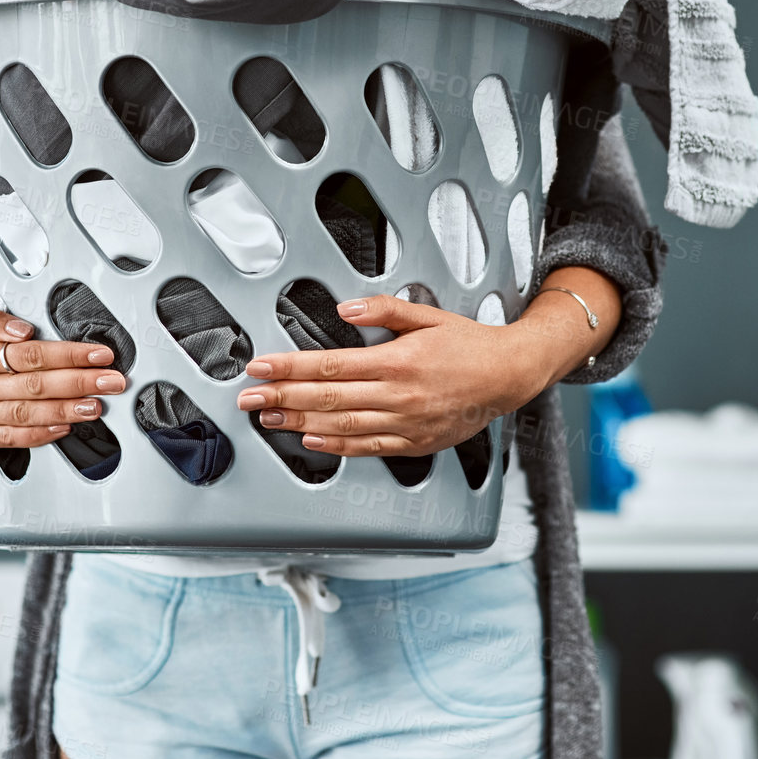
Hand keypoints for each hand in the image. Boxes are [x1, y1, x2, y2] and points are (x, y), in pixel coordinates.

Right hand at [0, 298, 126, 450]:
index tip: (99, 354)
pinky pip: (12, 439)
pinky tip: (64, 428)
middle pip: (38, 386)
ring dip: (67, 411)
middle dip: (81, 383)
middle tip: (113, 381)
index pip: (33, 356)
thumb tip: (22, 329)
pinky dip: (40, 436)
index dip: (71, 355)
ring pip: (29, 415)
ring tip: (97, 406)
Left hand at [236, 271, 620, 458]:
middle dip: (281, 397)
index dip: (290, 367)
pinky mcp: (413, 442)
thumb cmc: (468, 344)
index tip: (261, 367)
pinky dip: (336, 445)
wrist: (508, 376)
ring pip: (341, 426)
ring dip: (299, 423)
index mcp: (397, 361)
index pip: (330, 365)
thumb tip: (347, 311)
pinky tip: (311, 440)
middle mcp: (398, 395)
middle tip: (248, 398)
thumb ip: (384, 310)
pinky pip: (367, 447)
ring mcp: (405, 423)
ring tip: (269, 419)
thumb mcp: (427, 315)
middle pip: (326, 398)